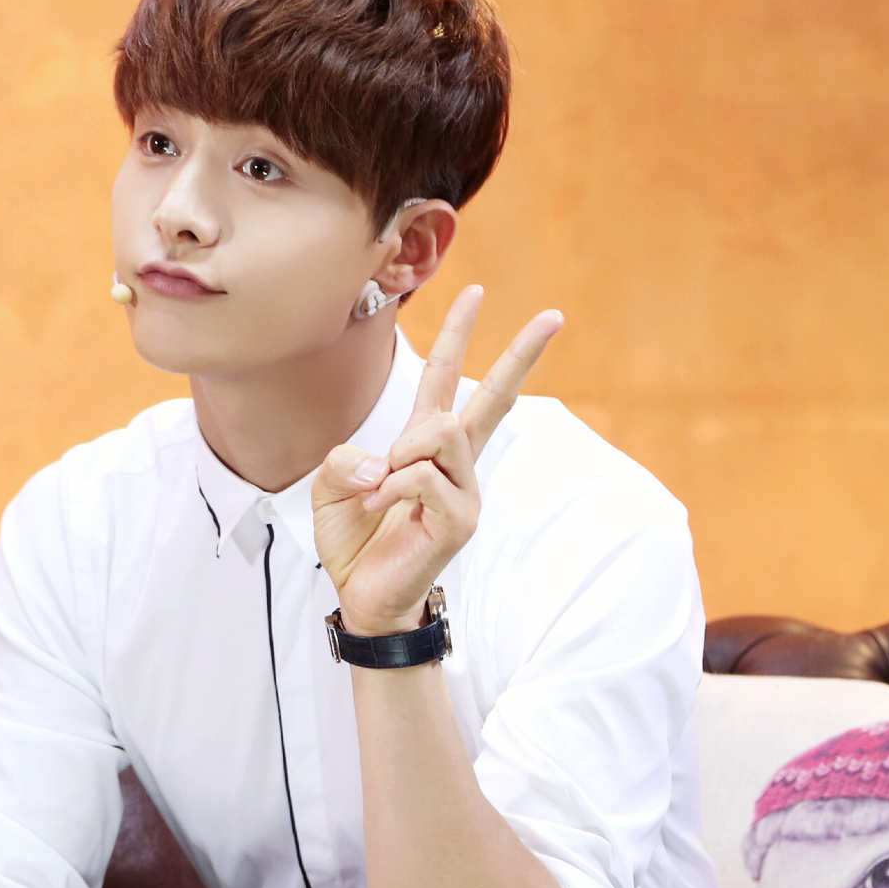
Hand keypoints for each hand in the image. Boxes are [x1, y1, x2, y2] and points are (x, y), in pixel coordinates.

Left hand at [314, 285, 562, 633]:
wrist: (361, 595)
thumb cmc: (354, 539)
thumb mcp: (334, 484)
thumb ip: (351, 455)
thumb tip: (391, 457)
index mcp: (424, 445)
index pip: (446, 378)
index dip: (458, 334)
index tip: (476, 292)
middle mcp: (454, 463)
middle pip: (493, 397)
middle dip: (522, 353)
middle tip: (554, 316)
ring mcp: (464, 490)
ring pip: (445, 431)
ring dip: (404, 450)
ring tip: (380, 485)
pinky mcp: (461, 519)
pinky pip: (425, 476)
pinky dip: (393, 485)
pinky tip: (381, 506)